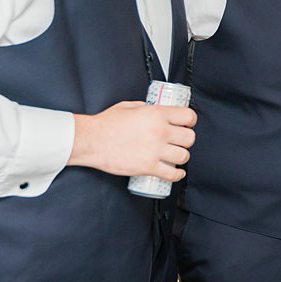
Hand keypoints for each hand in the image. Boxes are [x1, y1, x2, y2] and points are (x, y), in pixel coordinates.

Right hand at [70, 101, 195, 179]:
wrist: (91, 141)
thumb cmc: (106, 124)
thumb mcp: (130, 106)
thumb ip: (147, 107)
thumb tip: (158, 111)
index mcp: (156, 114)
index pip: (188, 116)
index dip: (190, 121)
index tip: (187, 125)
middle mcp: (159, 132)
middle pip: (189, 138)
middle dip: (186, 140)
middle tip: (179, 141)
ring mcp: (154, 151)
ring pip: (184, 156)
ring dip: (181, 157)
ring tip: (175, 156)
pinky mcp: (148, 167)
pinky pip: (172, 174)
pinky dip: (177, 175)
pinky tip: (176, 172)